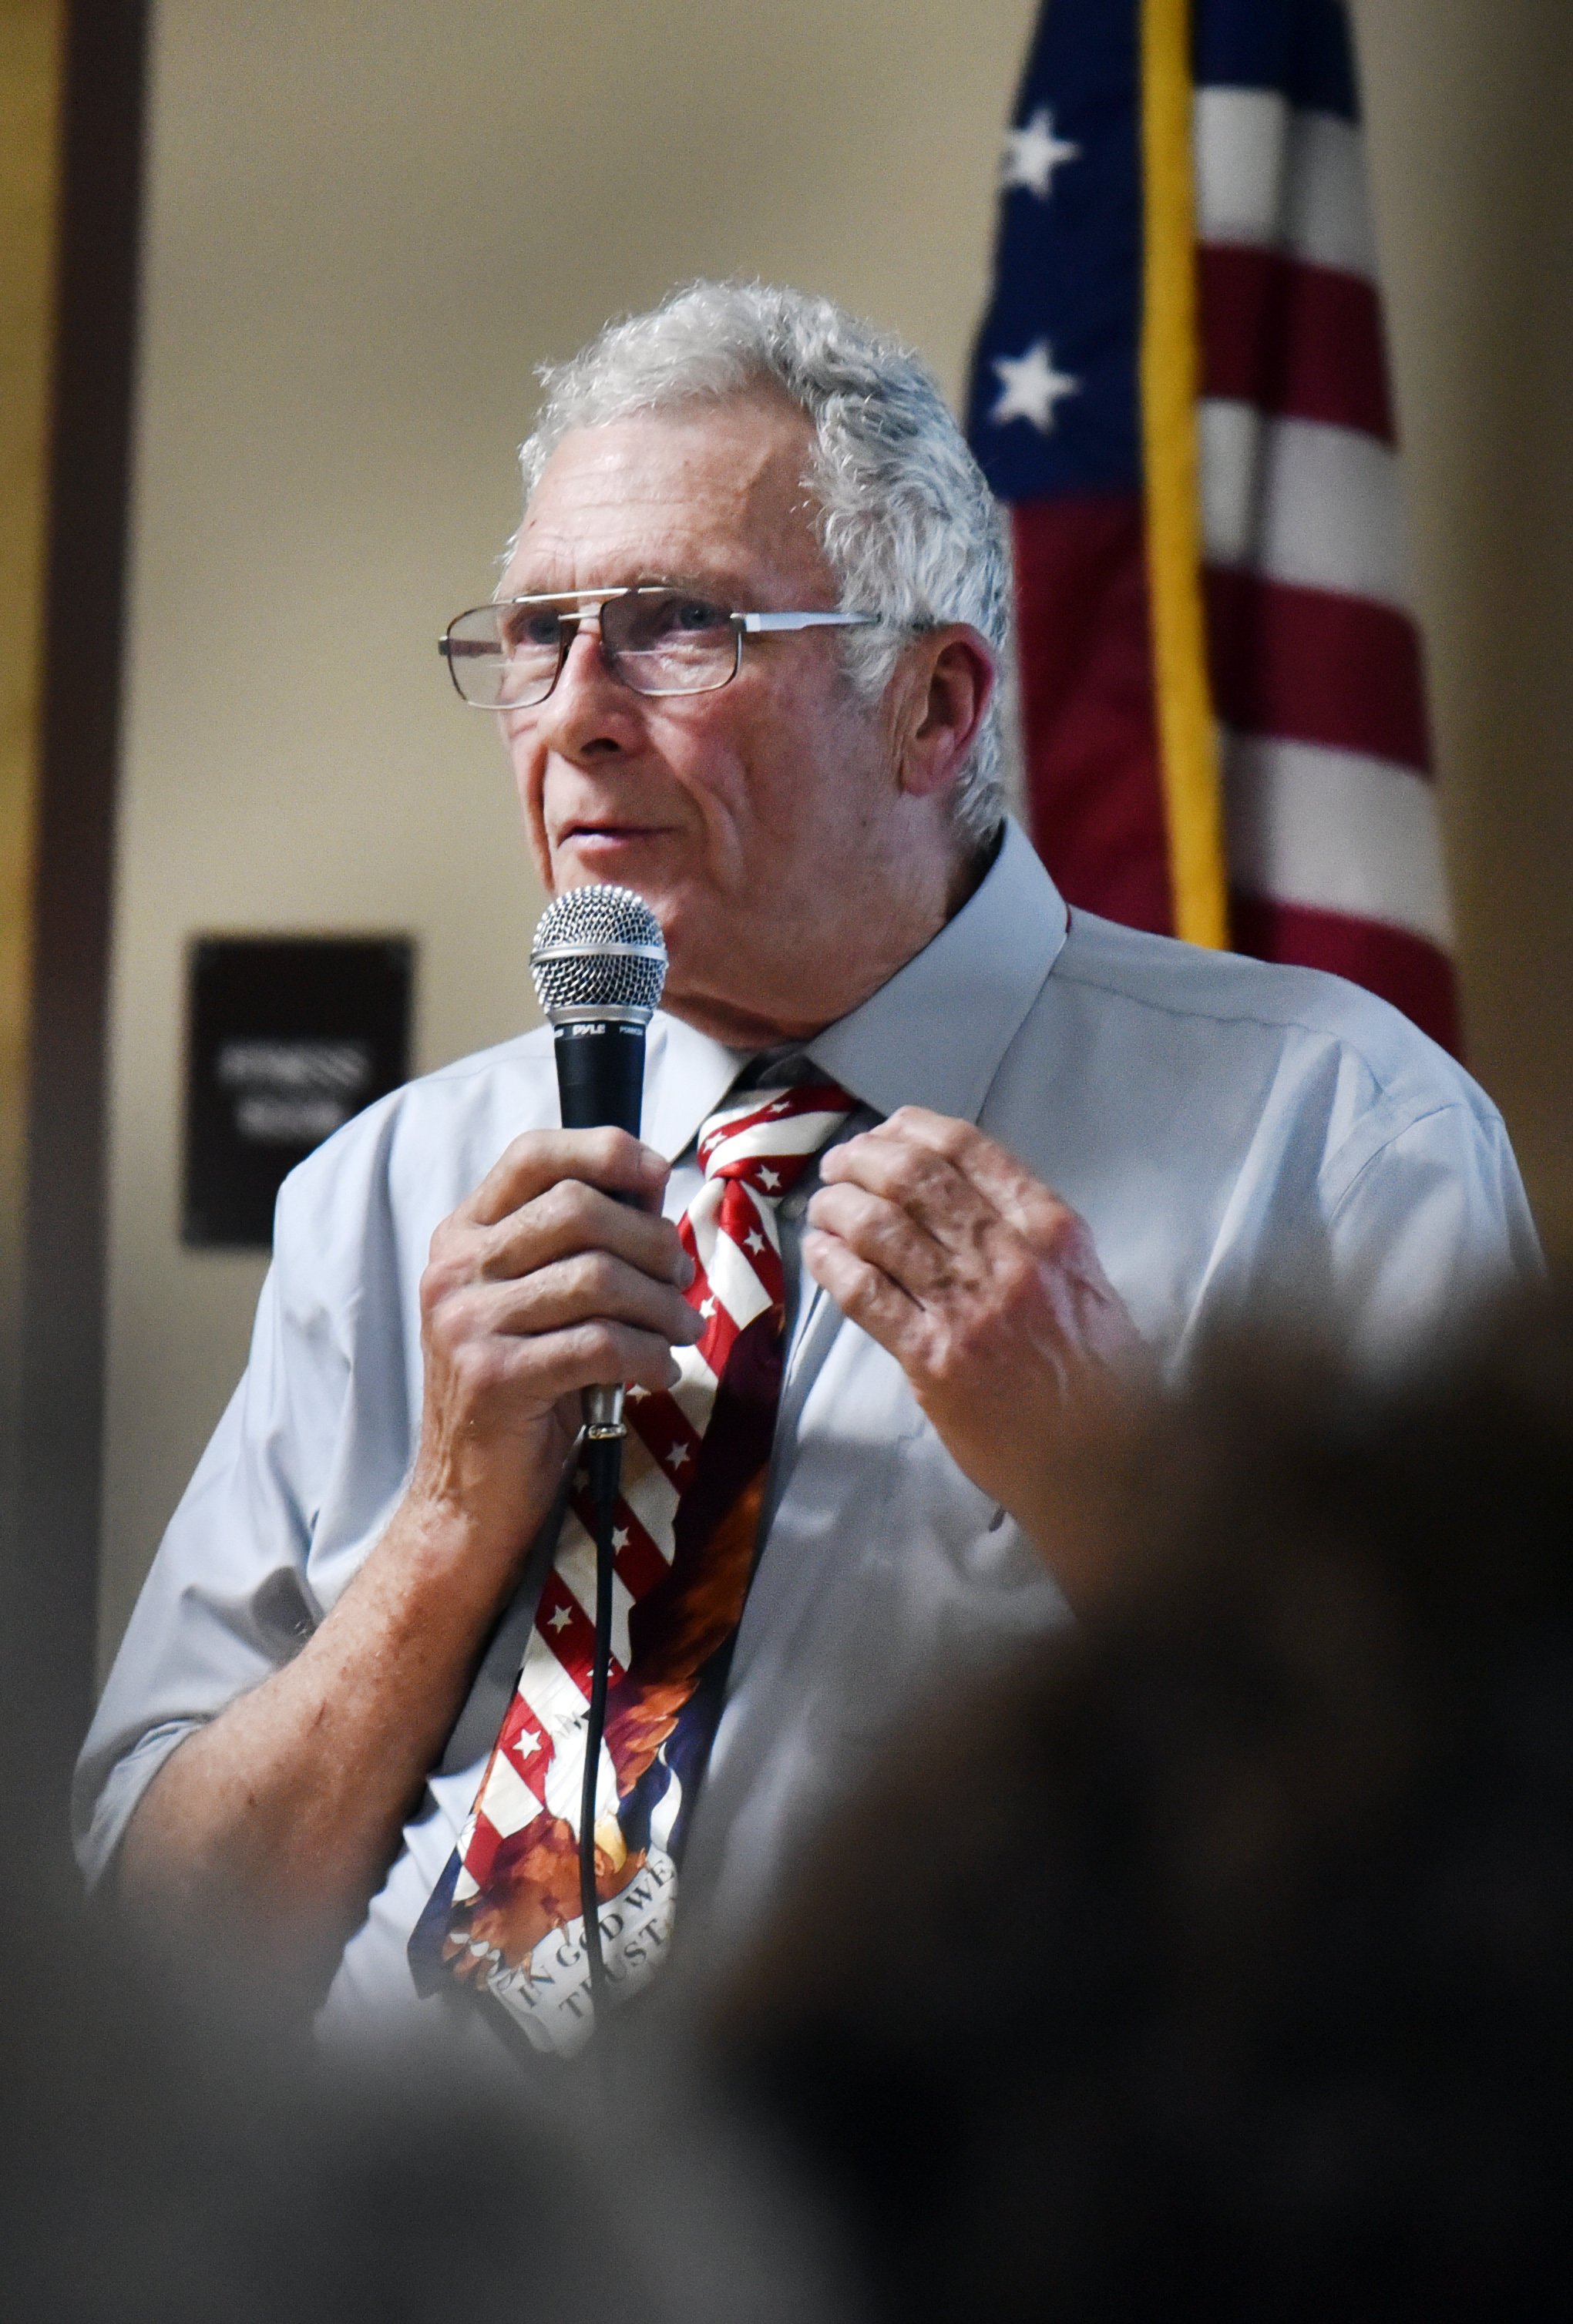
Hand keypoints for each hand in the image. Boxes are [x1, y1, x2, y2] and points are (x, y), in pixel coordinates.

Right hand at [407, 1128, 701, 1591]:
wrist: (466, 1500)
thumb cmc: (521, 1395)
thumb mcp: (535, 1305)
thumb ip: (577, 1245)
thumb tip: (652, 1190)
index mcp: (463, 1236)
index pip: (534, 1153)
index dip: (607, 1151)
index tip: (657, 1179)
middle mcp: (455, 1269)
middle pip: (578, 1208)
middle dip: (651, 1241)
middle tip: (681, 1280)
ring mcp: (466, 1322)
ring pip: (598, 1276)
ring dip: (661, 1305)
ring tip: (681, 1332)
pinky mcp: (493, 1377)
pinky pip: (600, 1344)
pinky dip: (648, 1356)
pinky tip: (659, 1373)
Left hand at [802, 1107, 1144, 1573]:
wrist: (1104, 1464)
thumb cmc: (1101, 1378)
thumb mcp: (1085, 1283)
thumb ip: (1031, 1236)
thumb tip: (959, 1196)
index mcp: (1053, 1230)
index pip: (970, 1149)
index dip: (912, 1128)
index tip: (885, 1130)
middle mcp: (1010, 1257)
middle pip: (913, 1177)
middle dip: (863, 1159)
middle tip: (839, 1165)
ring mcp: (969, 1307)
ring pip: (880, 1227)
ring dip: (837, 1207)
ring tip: (821, 1206)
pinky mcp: (933, 1358)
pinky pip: (863, 1292)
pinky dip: (830, 1263)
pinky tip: (818, 1252)